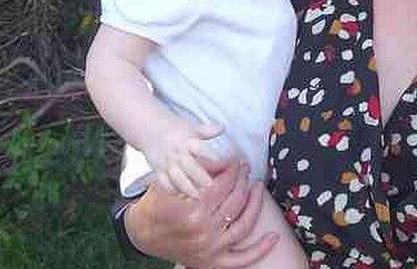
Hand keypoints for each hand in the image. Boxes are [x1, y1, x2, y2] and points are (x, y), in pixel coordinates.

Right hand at [126, 158, 278, 267]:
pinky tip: (274, 237)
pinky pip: (242, 259)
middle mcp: (205, 230)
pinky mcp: (213, 262)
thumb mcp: (167, 182)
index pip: (223, 184)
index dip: (232, 169)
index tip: (237, 160)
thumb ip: (193, 171)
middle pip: (235, 200)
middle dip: (243, 180)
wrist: (141, 235)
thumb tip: (220, 158)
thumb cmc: (155, 205)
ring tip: (257, 187)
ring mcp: (211, 248)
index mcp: (192, 210)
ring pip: (244, 223)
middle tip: (246, 168)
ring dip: (255, 203)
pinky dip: (260, 249)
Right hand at [143, 120, 225, 198]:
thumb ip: (208, 131)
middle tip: (210, 186)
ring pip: (176, 178)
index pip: (198, 148)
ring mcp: (167, 164)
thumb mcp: (192, 128)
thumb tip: (222, 128)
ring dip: (187, 189)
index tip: (218, 160)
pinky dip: (173, 191)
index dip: (208, 154)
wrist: (150, 129)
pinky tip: (182, 196)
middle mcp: (177, 154)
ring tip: (198, 197)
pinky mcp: (159, 171)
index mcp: (187, 142)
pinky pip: (165, 183)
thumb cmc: (175, 129)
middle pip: (188, 167)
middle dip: (199, 178)